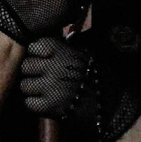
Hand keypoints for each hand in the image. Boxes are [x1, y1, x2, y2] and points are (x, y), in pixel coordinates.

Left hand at [19, 31, 140, 141]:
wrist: (116, 107)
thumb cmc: (100, 78)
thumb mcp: (84, 54)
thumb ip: (63, 47)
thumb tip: (46, 34)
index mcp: (62, 51)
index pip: (33, 46)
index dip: (35, 54)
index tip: (42, 59)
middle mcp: (54, 66)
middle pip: (25, 66)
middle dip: (32, 73)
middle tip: (43, 79)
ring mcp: (50, 87)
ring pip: (24, 85)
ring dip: (32, 90)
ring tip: (47, 92)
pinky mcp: (50, 107)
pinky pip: (28, 103)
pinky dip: (35, 105)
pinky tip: (47, 104)